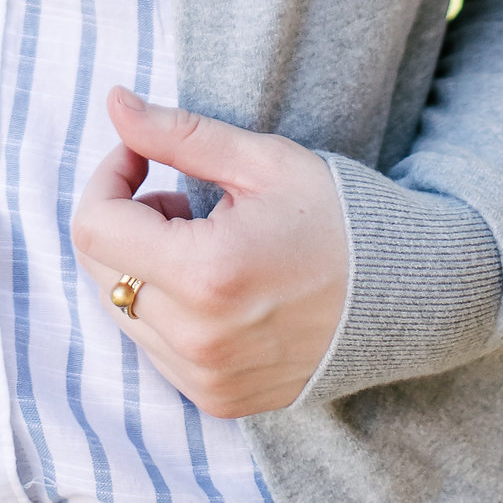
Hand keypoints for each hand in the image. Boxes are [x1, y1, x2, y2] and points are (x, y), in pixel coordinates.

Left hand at [71, 87, 348, 419]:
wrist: (408, 296)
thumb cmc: (339, 218)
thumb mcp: (261, 161)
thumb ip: (177, 134)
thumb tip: (114, 103)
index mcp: (205, 274)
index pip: (94, 227)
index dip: (108, 177)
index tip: (141, 157)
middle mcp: (198, 339)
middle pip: (100, 270)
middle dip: (125, 221)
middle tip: (180, 197)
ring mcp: (207, 378)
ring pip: (123, 311)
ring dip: (142, 267)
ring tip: (204, 240)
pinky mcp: (219, 399)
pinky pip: (154, 349)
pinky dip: (165, 309)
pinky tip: (215, 284)